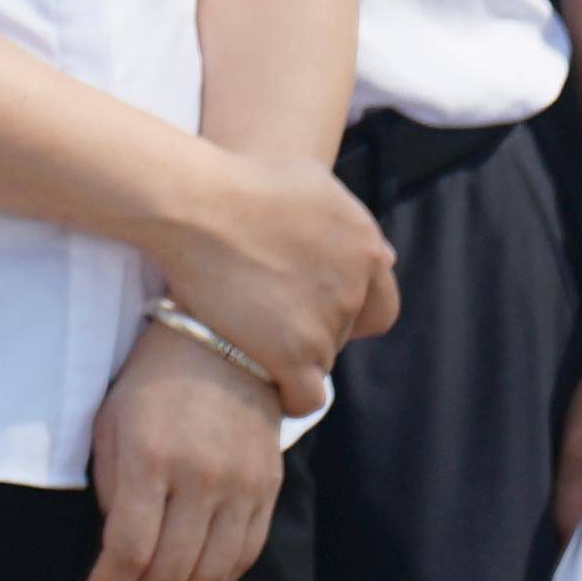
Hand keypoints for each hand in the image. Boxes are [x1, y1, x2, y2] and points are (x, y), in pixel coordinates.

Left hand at [78, 322, 285, 580]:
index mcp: (152, 457)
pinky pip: (242, 559)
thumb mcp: (110, 425)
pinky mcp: (267, 492)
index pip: (128, 550)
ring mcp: (241, 487)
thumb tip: (113, 556)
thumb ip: (110, 491)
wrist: (226, 344)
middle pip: (168, 572)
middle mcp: (201, 476)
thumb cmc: (151, 384)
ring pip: (209, 576)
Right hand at [145, 148, 399, 411]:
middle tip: (269, 315)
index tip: (312, 307)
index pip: (379, 305)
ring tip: (252, 338)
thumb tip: (385, 257)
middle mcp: (353, 289)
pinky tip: (270, 387)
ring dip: (293, 354)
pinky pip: (306, 396)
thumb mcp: (314, 182)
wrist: (196, 205)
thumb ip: (351, 222)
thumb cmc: (244, 182)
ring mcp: (324, 325)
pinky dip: (291, 397)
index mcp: (366, 249)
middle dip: (312, 327)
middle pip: (344, 333)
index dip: (349, 311)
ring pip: (321, 361)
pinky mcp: (291, 355)